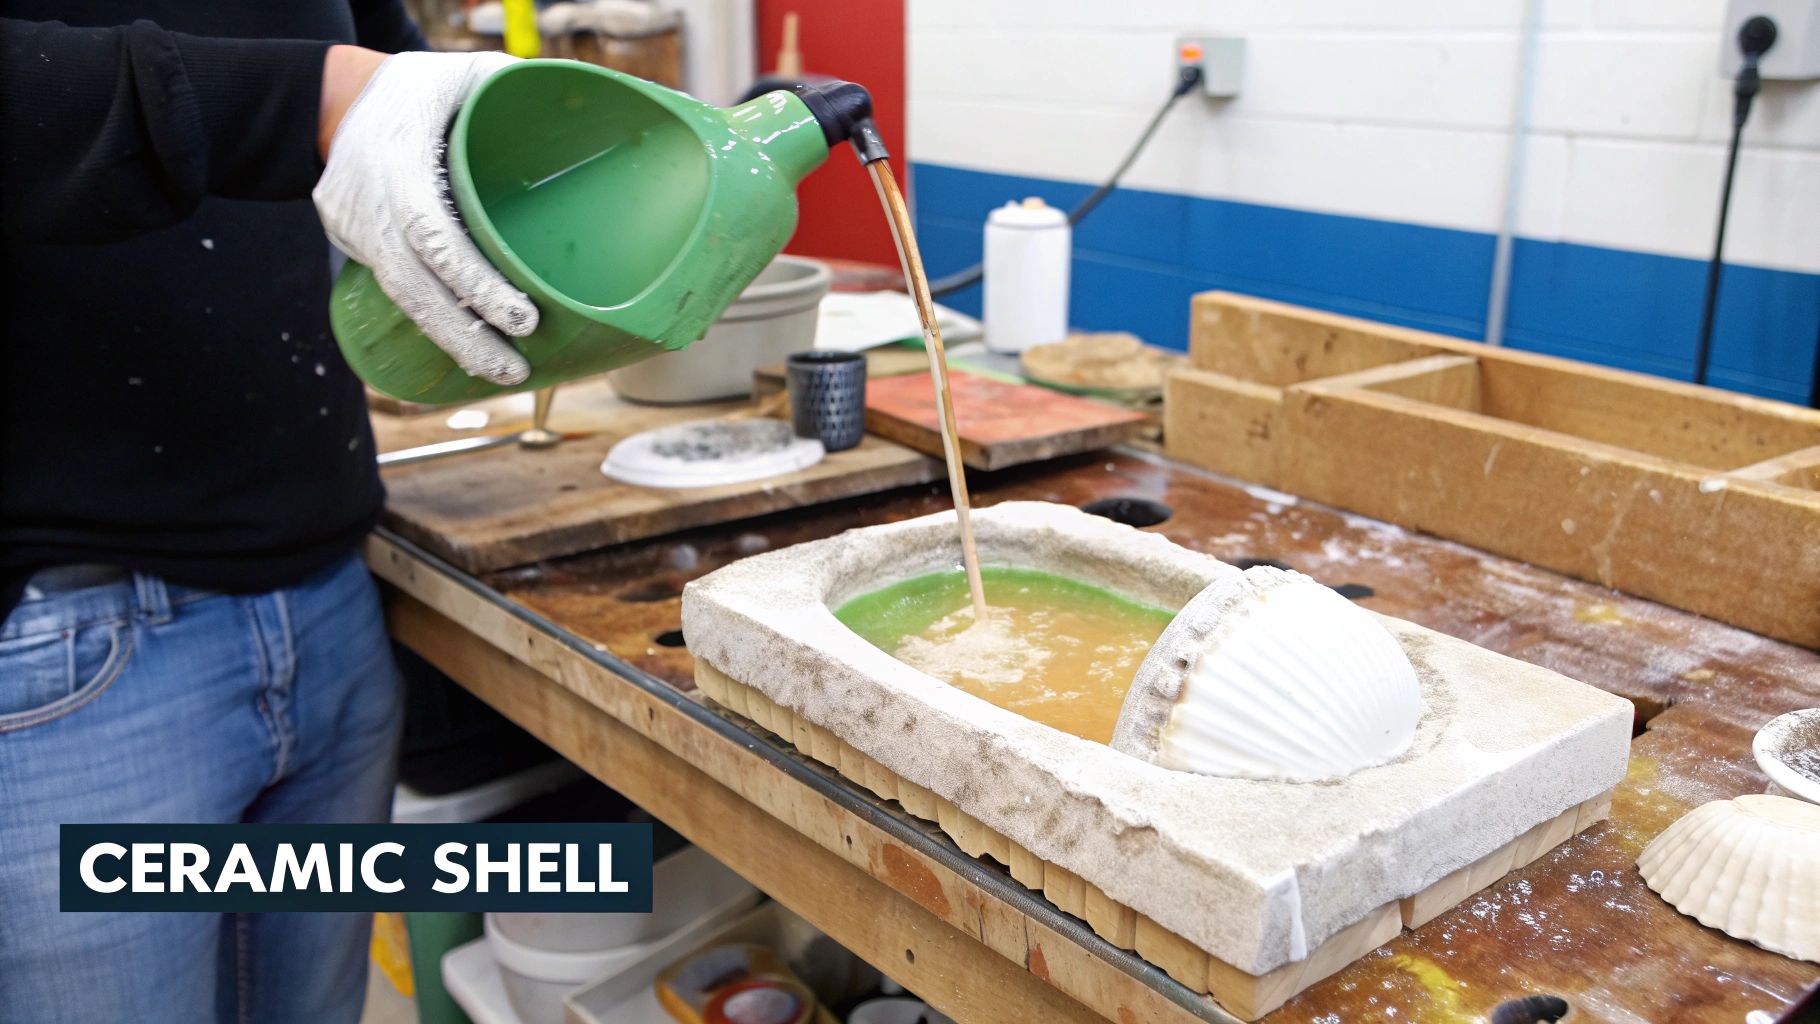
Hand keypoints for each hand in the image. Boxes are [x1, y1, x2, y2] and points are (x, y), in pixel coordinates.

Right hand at [314, 49, 536, 385]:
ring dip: (453, 341)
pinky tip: (468, 348)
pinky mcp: (351, 241)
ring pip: (402, 298)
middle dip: (466, 337)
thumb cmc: (415, 86)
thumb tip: (590, 110)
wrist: (331, 96)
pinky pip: (394, 288)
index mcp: (398, 163)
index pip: (434, 236)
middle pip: (414, 287)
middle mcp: (368, 204)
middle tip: (516, 371)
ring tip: (501, 372)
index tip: (523, 319)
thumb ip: (515, 91)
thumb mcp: (463, 73)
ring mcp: (353, 226)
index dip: (475, 283)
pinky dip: (432, 320)